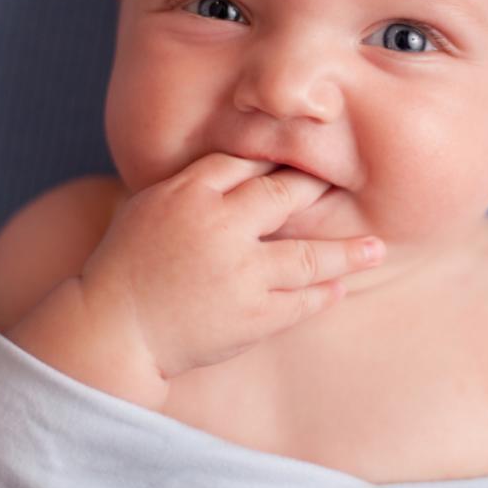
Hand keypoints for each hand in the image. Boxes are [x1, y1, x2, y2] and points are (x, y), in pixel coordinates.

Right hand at [77, 152, 384, 379]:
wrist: (112, 329)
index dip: (282, 160)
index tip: (308, 158)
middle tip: (353, 187)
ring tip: (376, 248)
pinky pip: (300, 301)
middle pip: (287, 197)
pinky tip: (340, 288)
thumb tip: (247, 161)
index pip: (249, 162)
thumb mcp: (152, 204)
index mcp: (190, 192)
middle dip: (322, 191)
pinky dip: (323, 294)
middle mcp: (220, 227)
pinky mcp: (251, 316)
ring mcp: (240, 274)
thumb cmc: (127, 264)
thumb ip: (198, 182)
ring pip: (308, 255)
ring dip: (347, 252)